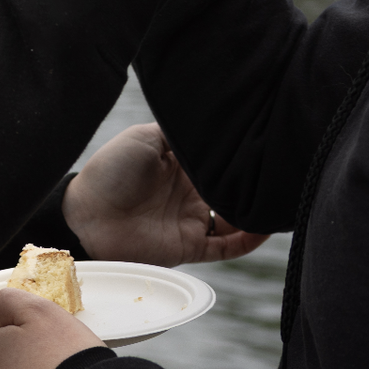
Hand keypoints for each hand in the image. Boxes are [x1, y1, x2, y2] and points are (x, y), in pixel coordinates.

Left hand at [65, 124, 270, 265]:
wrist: (85, 215)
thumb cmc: (111, 170)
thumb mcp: (146, 137)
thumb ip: (180, 132)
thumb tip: (215, 122)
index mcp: (182, 163)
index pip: (220, 158)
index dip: (241, 152)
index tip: (267, 142)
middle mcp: (191, 191)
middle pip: (233, 187)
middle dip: (255, 180)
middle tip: (283, 170)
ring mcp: (191, 219)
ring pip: (236, 217)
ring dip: (256, 210)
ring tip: (279, 198)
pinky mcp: (189, 246)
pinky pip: (226, 246)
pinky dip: (248, 240)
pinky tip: (266, 227)